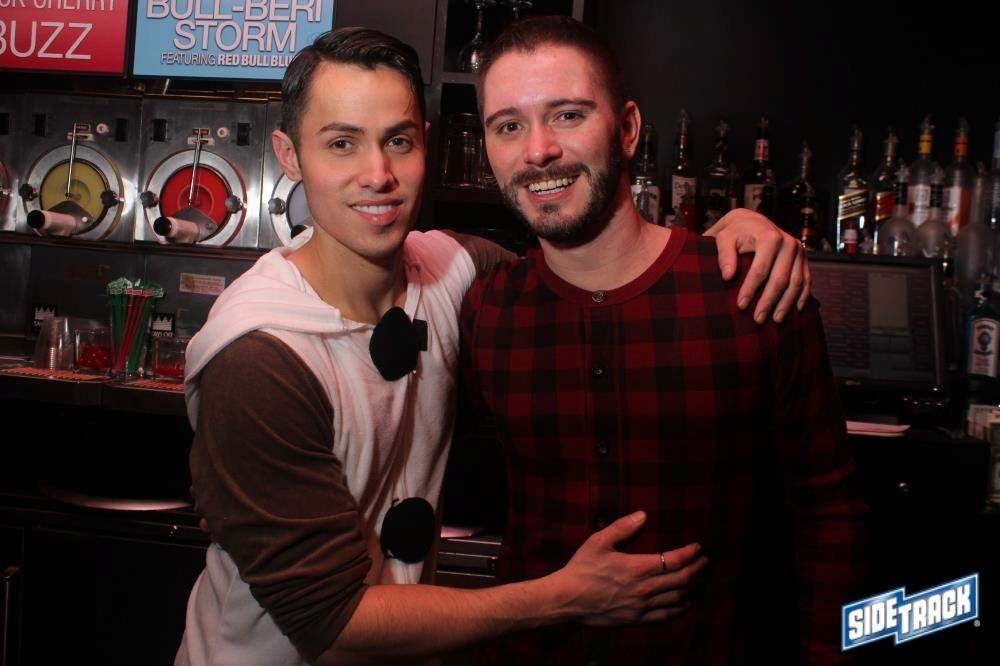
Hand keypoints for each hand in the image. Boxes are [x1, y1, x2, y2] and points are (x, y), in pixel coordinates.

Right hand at [550, 511, 707, 625]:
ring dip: (692, 587)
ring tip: (699, 578)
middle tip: (705, 561)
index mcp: (637, 567)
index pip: (674, 560)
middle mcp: (644, 588)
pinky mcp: (636, 619)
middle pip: (682, 580)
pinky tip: (685, 603)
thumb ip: (622, 527)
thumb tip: (643, 515)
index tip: (697, 547)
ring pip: (677, 598)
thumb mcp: (598, 541)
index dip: (690, 553)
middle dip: (697, 569)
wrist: (567, 599)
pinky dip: (680, 609)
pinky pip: (665, 616)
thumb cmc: (582, 568)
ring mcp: (641, 606)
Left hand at [704, 208, 811, 322]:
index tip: (741, 305)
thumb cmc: (735, 232)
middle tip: (757, 319)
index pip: (760, 269)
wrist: (752, 221)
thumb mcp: (724, 238)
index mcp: (769, 237)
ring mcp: (799, 251)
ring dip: (786, 303)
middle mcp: (788, 243)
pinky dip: (802, 296)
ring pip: (796, 283)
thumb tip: (727, 276)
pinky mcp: (804, 258)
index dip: (750, 289)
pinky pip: (807, 280)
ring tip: (775, 320)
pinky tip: (795, 310)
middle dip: (769, 301)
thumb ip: (724, 255)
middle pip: (780, 279)